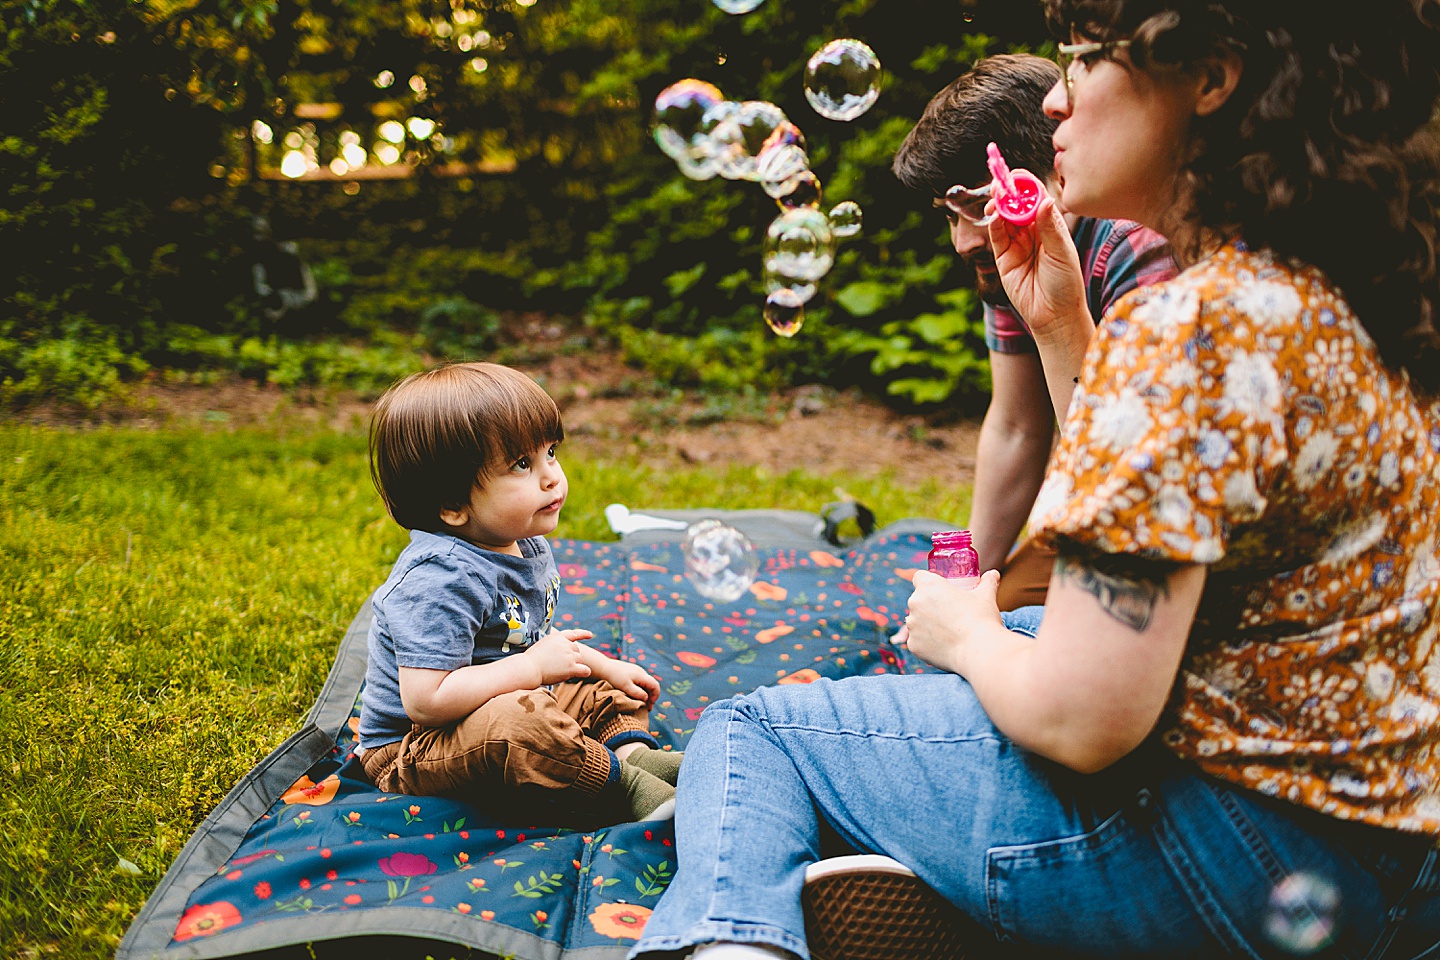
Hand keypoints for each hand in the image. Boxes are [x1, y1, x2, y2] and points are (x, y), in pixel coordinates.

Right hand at [524, 629, 592, 685]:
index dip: (583, 634)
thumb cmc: (531, 660)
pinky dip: (585, 672)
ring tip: (559, 671)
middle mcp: (565, 644)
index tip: (590, 635)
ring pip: (579, 660)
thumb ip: (554, 645)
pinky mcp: (571, 667)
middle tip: (558, 665)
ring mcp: (569, 656)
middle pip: (576, 650)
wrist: (529, 667)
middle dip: (571, 657)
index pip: (573, 634)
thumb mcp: (542, 645)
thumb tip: (563, 652)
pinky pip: (585, 670)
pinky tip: (582, 673)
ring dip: (573, 665)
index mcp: (558, 637)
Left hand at [595, 657, 659, 709]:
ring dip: (645, 694)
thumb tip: (646, 698)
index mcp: (641, 675)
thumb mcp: (625, 687)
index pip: (655, 686)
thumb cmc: (613, 678)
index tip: (649, 706)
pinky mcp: (630, 672)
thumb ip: (637, 693)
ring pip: (645, 684)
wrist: (602, 667)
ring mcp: (636, 671)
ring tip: (640, 703)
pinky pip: (640, 682)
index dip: (655, 697)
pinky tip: (634, 695)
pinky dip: (640, 689)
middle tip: (646, 708)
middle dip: (651, 697)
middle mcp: (641, 672)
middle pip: (651, 685)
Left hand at [903, 569, 1004, 673]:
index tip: (940, 591)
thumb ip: (988, 582)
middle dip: (929, 605)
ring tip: (946, 631)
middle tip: (947, 613)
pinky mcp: (913, 645)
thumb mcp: (986, 596)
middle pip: (917, 600)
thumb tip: (993, 574)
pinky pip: (917, 641)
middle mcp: (915, 603)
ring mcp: (912, 626)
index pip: (919, 578)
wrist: (979, 651)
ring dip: (926, 624)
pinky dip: (927, 643)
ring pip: (916, 622)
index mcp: (928, 586)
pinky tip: (942, 646)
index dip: (929, 583)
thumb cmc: (982, 619)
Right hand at [988, 194, 1089, 344]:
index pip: (1036, 197)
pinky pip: (996, 235)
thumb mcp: (1062, 253)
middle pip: (1017, 203)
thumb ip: (1051, 227)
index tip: (1018, 177)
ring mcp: (1016, 243)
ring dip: (998, 206)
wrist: (1054, 315)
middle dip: (1008, 192)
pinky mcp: (1003, 257)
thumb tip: (1044, 200)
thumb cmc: (1066, 284)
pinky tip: (994, 216)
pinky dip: (993, 224)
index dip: (1026, 185)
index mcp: (1051, 225)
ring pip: (1004, 217)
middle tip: (1002, 185)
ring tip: (996, 200)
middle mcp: (1033, 230)